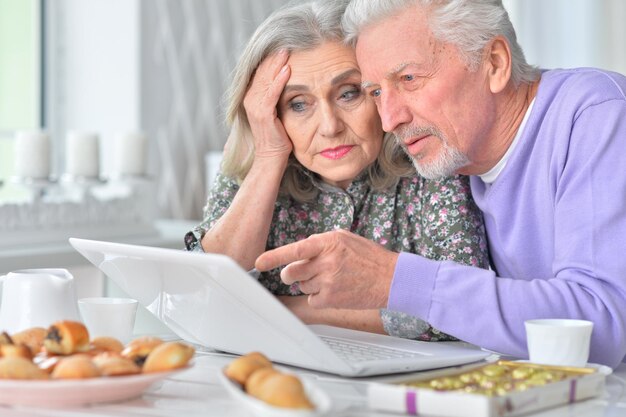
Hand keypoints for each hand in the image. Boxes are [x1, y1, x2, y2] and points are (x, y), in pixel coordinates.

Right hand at [244, 50, 292, 160]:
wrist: (271, 158)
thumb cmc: (277, 137)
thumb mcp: (276, 113)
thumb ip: (276, 98)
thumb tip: (287, 82)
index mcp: (252, 98)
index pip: (261, 74)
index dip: (270, 61)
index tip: (282, 49)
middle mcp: (250, 100)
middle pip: (262, 73)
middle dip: (274, 58)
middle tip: (285, 44)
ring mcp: (255, 107)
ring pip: (266, 80)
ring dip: (276, 65)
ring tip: (286, 51)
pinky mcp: (263, 114)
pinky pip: (272, 93)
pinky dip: (279, 81)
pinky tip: (287, 70)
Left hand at [256, 230, 398, 308]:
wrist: (390, 278)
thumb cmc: (368, 257)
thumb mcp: (345, 238)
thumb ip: (321, 242)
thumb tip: (300, 250)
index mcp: (328, 242)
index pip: (295, 250)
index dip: (274, 257)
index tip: (259, 262)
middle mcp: (327, 261)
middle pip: (292, 272)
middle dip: (290, 274)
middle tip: (297, 274)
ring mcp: (329, 281)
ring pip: (301, 286)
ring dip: (310, 284)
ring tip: (331, 279)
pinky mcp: (332, 299)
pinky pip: (311, 299)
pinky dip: (318, 297)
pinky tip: (334, 290)